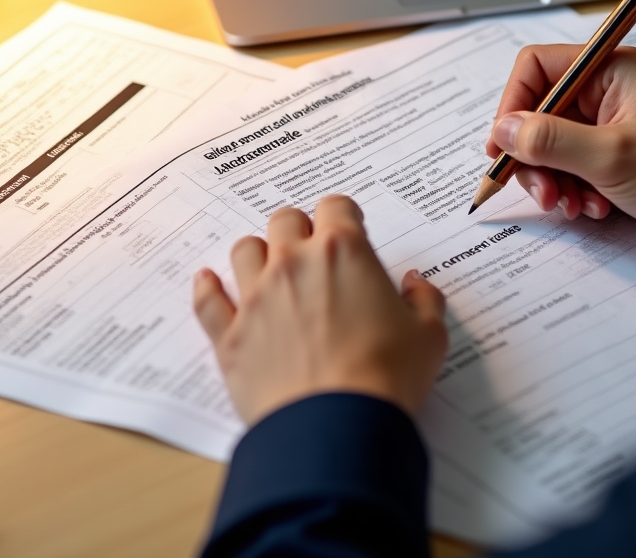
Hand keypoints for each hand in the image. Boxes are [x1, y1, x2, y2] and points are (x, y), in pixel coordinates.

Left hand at [193, 195, 448, 425]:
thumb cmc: (386, 379)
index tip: (349, 230)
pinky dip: (207, 288)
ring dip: (258, 255)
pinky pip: (207, 300)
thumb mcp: (428, 336)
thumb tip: (415, 285)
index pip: (336, 206)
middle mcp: (293, 262)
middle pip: (285, 220)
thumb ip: (424, 300)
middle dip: (300, 231)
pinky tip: (208, 282)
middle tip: (313, 255)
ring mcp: (256, 296)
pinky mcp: (231, 335)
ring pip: (245, 250)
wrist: (338, 429)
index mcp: (343, 251)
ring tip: (270, 272)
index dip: (344, 216)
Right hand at [487, 44, 635, 258]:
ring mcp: (607, 124)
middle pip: (537, 111)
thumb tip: (503, 131)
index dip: (513, 104)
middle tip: (540, 190)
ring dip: (550, 179)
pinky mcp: (610, 156)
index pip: (536, 68)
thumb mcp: (610, 157)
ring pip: (548, 144)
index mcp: (609, 71)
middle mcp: (604, 91)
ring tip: (567, 205)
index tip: (503, 145)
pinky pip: (568, 167)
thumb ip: (550, 140)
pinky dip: (570, 190)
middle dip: (532, 154)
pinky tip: (590, 209)